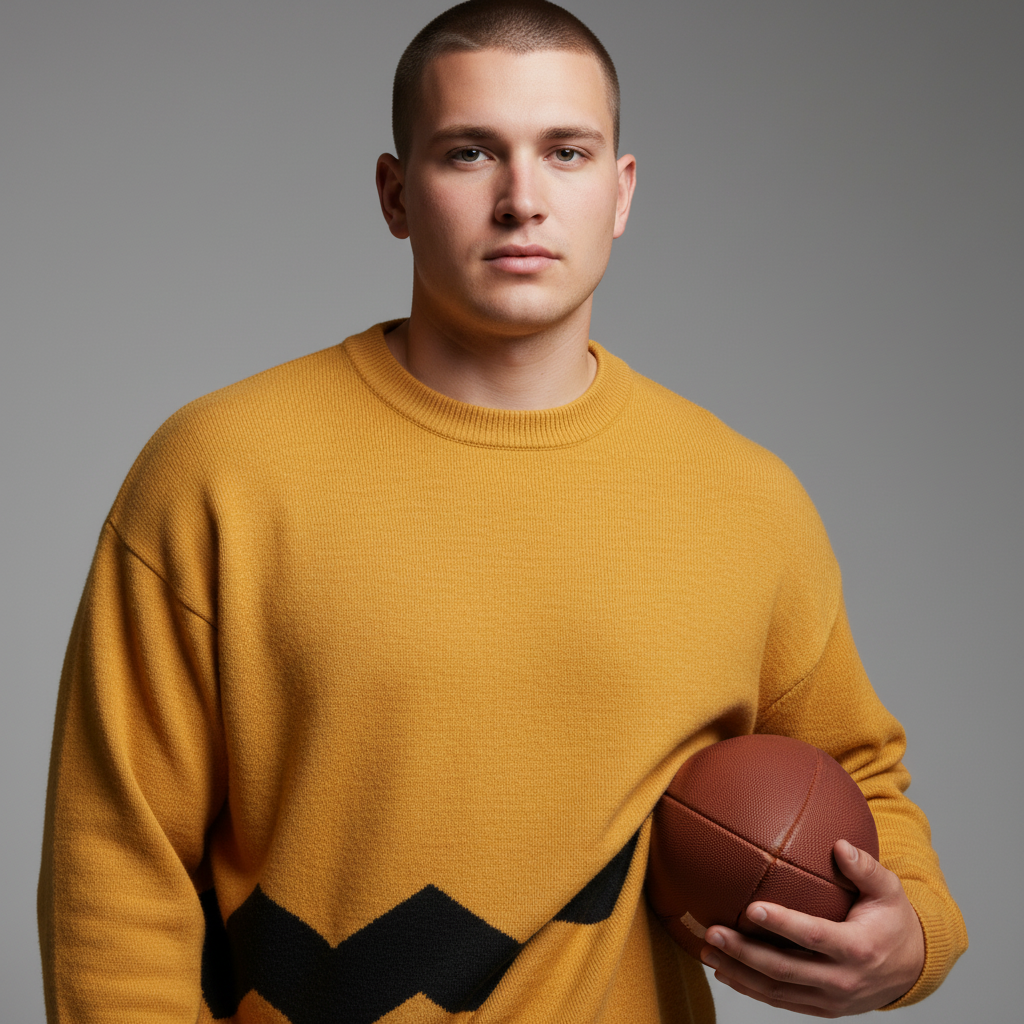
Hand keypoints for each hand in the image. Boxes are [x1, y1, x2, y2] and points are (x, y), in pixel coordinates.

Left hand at [699, 839, 924, 1016]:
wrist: (912, 968)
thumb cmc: (892, 919)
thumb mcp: (889, 890)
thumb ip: (865, 868)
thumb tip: (840, 845)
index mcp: (858, 948)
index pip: (814, 936)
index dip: (782, 924)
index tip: (752, 908)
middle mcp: (843, 980)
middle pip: (785, 969)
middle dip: (744, 952)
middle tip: (712, 932)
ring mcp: (831, 999)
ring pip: (776, 991)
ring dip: (738, 973)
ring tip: (707, 952)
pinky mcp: (822, 1009)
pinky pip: (781, 1002)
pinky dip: (750, 989)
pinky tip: (724, 972)